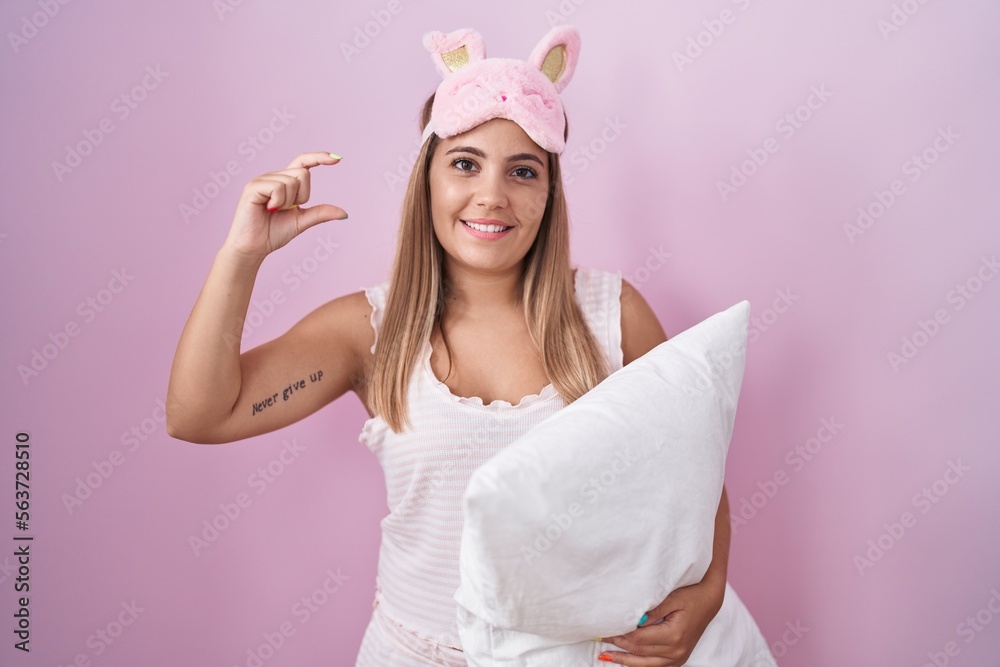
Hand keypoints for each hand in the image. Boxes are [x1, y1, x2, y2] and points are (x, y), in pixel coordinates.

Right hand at [223, 151, 347, 260]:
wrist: (254, 247)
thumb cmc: (273, 233)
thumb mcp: (302, 221)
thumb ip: (320, 213)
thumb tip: (344, 213)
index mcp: (285, 182)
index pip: (303, 163)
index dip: (319, 157)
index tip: (338, 159)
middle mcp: (274, 177)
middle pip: (303, 173)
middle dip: (302, 195)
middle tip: (286, 210)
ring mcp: (263, 180)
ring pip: (291, 181)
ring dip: (288, 202)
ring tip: (274, 211)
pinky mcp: (253, 186)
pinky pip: (278, 187)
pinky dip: (278, 202)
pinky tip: (268, 209)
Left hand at [597, 576, 723, 665]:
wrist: (710, 600)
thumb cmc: (691, 594)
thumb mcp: (672, 597)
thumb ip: (652, 610)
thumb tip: (631, 620)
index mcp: (674, 635)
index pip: (639, 639)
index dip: (620, 634)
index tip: (604, 628)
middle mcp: (676, 650)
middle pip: (640, 652)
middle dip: (618, 645)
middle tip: (598, 638)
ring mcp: (678, 657)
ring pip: (645, 663)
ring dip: (624, 659)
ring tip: (604, 655)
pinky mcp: (678, 658)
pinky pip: (654, 665)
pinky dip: (638, 663)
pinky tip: (624, 660)